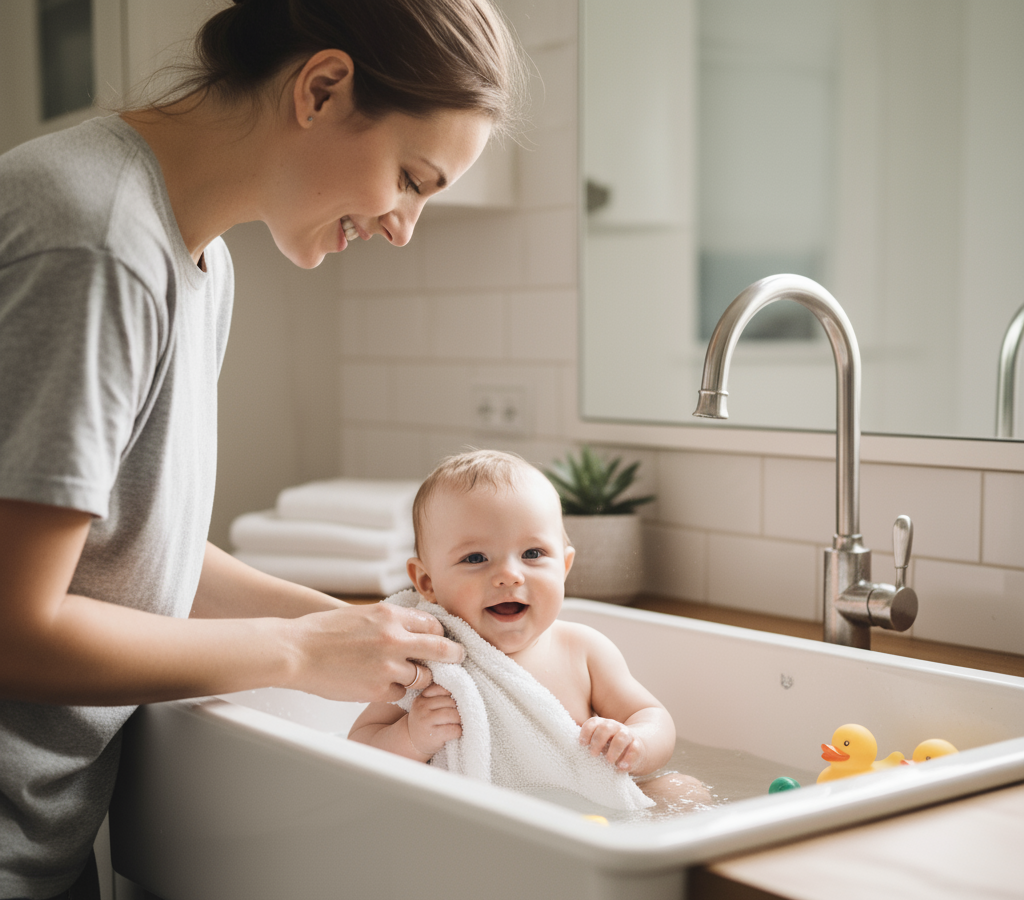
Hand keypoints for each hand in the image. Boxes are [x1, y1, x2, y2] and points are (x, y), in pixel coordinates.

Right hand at [285, 602, 463, 702]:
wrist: (296, 651)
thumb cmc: (324, 631)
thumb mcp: (362, 614)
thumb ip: (390, 620)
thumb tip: (412, 627)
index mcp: (390, 615)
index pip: (433, 624)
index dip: (440, 634)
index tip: (442, 640)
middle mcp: (394, 639)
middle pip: (441, 649)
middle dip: (454, 655)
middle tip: (459, 659)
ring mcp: (387, 666)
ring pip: (423, 677)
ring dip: (421, 677)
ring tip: (411, 676)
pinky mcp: (377, 689)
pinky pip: (400, 693)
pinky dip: (395, 690)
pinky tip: (381, 685)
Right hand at [407, 684, 461, 757]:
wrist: (412, 742)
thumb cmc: (425, 721)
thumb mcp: (425, 706)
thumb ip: (437, 697)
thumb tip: (460, 693)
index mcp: (421, 699)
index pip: (441, 689)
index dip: (451, 694)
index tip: (454, 700)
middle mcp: (422, 708)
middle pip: (450, 702)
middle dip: (458, 708)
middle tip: (460, 714)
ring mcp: (427, 722)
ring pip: (453, 715)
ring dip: (460, 720)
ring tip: (458, 723)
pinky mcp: (434, 735)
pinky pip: (454, 730)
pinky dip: (458, 731)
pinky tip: (455, 732)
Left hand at [580, 716, 645, 772]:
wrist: (637, 747)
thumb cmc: (611, 746)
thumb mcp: (601, 743)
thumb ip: (589, 744)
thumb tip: (570, 752)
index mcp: (603, 725)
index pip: (593, 723)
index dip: (586, 732)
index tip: (582, 744)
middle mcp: (615, 727)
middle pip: (605, 728)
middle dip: (598, 741)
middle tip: (593, 754)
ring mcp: (628, 736)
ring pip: (621, 737)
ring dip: (614, 749)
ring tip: (609, 761)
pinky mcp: (638, 747)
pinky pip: (634, 750)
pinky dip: (628, 759)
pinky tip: (621, 768)